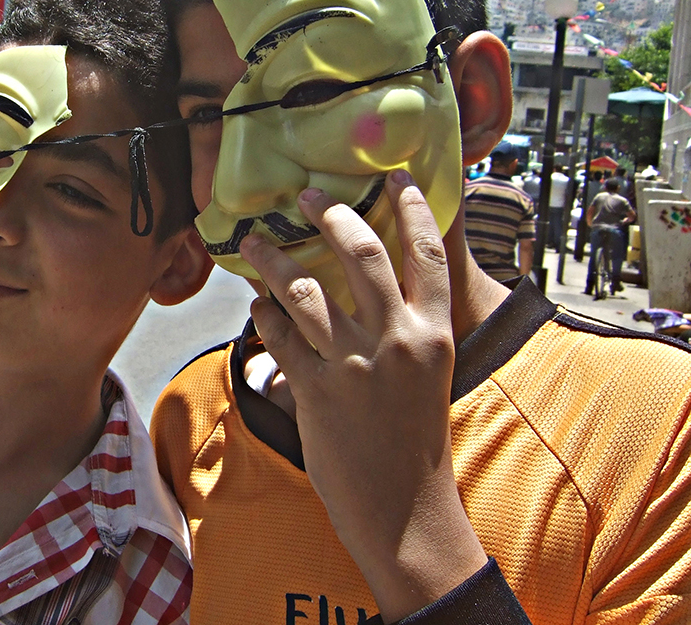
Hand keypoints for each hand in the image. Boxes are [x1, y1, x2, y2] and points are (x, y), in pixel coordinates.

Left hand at [239, 169, 484, 619]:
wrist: (406, 513)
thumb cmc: (414, 444)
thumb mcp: (427, 377)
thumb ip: (405, 331)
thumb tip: (370, 288)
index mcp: (435, 334)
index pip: (428, 253)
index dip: (412, 208)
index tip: (393, 178)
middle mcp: (398, 341)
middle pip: (361, 253)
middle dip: (329, 214)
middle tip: (304, 195)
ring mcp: (354, 365)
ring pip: (305, 290)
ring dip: (273, 261)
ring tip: (256, 244)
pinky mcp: (316, 391)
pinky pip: (279, 336)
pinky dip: (263, 315)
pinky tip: (256, 306)